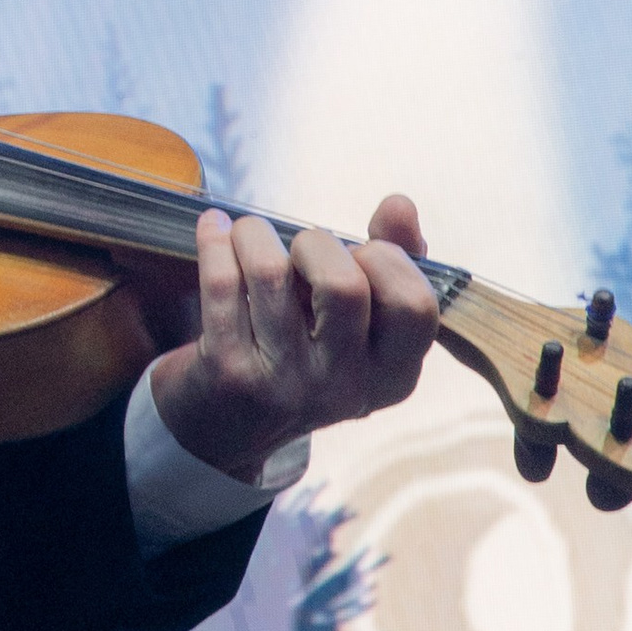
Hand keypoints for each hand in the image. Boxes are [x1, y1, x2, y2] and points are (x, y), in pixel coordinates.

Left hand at [148, 193, 438, 486]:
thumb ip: (394, 259)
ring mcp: (284, 384)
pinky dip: (215, 242)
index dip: (388, 261)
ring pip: (272, 274)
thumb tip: (399, 204)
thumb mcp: (362, 321)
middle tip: (300, 248)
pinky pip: (222, 284)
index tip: (360, 252)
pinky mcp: (228, 373)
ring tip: (249, 233)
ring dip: (255, 233)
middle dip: (317, 243)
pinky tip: (215, 230)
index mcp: (393, 375)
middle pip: (344, 286)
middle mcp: (344, 387)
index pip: (416, 306)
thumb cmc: (307, 350)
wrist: (229, 425)